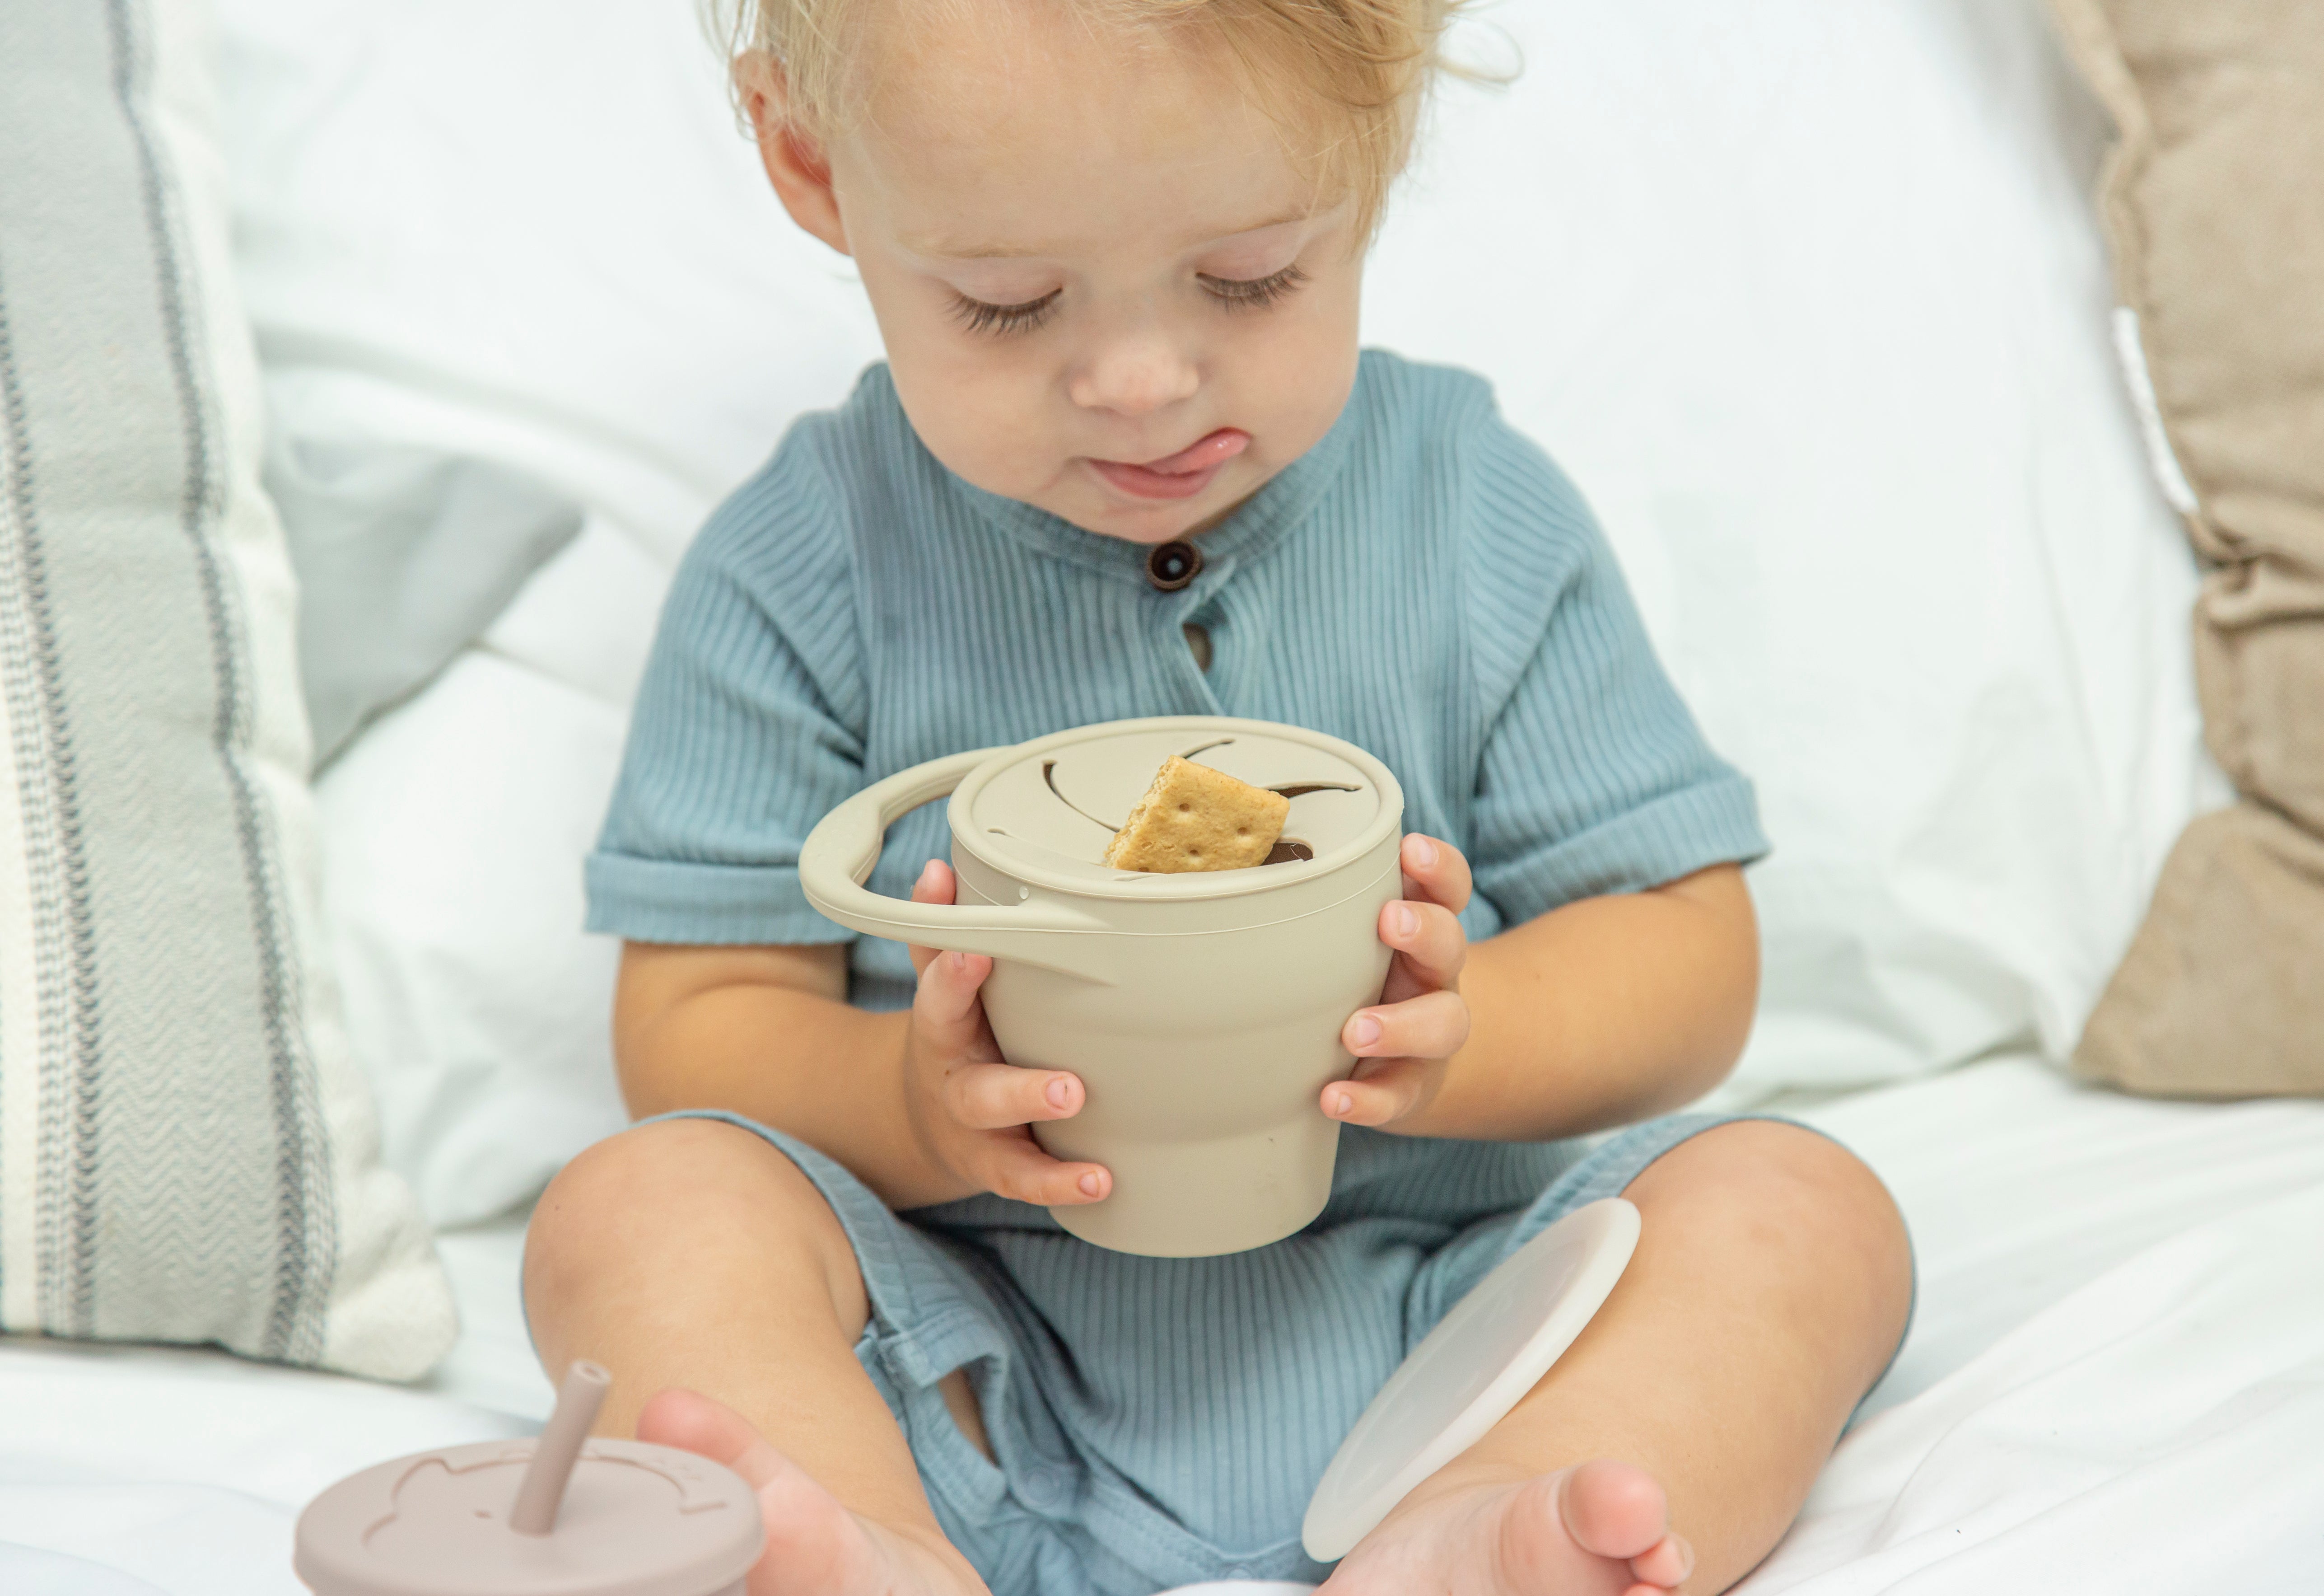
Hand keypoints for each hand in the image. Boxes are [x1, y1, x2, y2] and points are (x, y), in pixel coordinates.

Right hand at [900, 860, 1113, 1206]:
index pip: (940, 996)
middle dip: (1019, 1090)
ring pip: (1005, 1152)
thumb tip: (942, 867)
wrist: (925, 1118)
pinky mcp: (999, 1169)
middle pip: (979, 1091)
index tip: (977, 953)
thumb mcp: (940, 985)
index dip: (954, 975)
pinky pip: (1027, 1182)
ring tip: (1091, 1155)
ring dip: (1047, 1155)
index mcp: (943, 1028)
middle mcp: (956, 1086)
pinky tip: (1101, 1183)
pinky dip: (1061, 1186)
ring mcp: (977, 1136)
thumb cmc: (955, 1032)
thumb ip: (941, 929)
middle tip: (1069, 1089)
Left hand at [1321, 834, 1472, 1130]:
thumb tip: (1226, 870)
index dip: (1437, 867)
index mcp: (1417, 926)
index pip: (1445, 888)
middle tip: (1389, 922)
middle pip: (1450, 944)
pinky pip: (1400, 1093)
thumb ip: (1315, 905)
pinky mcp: (1412, 1083)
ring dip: (1402, 1025)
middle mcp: (1432, 974)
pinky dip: (1369, 1098)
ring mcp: (1429, 1031)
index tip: (1409, 850)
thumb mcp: (1348, 937)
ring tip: (1356, 1031)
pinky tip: (1334, 1098)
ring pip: (1443, 1023)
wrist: (1395, 1059)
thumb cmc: (1355, 977)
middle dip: (1425, 929)